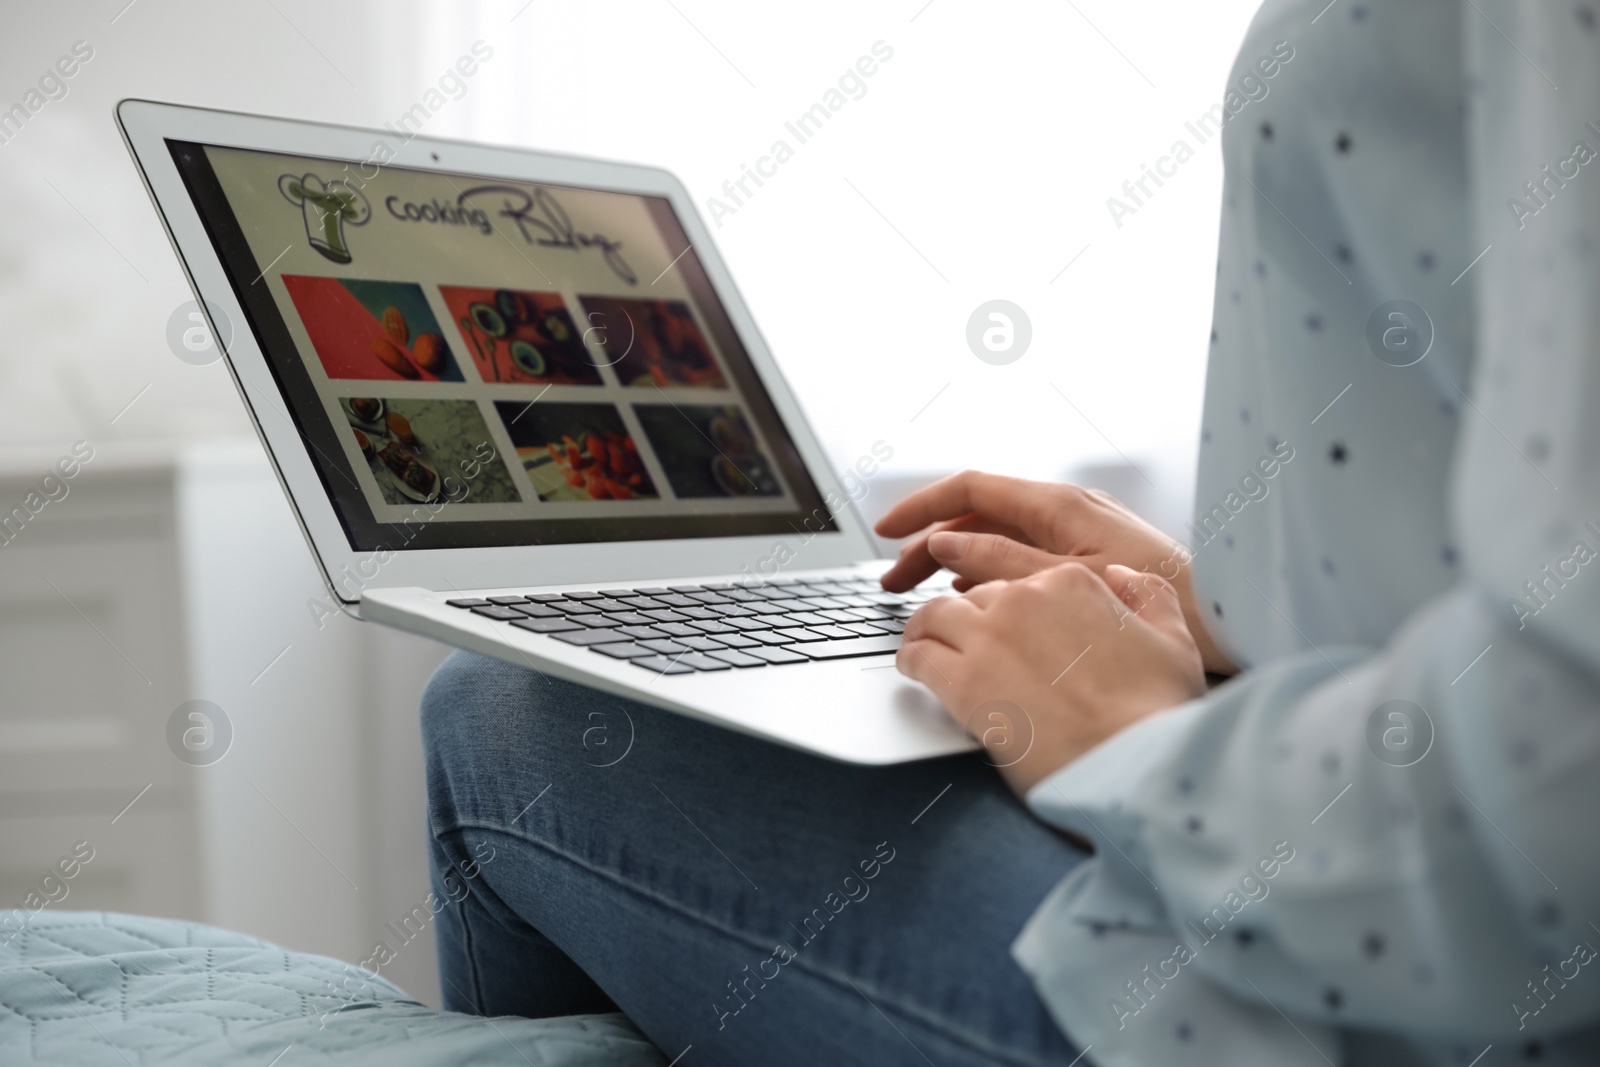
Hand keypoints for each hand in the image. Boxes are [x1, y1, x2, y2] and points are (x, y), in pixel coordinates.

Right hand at [876, 470, 1235, 675]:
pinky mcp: (1089, 561)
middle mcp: (1067, 511)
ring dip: (954, 562)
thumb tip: (946, 546)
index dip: (920, 508)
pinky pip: (1022, 558)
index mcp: (1058, 504)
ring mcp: (1078, 535)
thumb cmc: (1163, 597)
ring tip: (923, 594)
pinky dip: (989, 574)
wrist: (1230, 618)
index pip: (969, 489)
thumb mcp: (1067, 581)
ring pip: (997, 539)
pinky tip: (976, 601)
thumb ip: (1002, 562)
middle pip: (977, 517)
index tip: (885, 533)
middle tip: (893, 583)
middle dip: (928, 544)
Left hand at [897, 562, 1206, 793]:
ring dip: (925, 632)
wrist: (1137, 766)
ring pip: (935, 617)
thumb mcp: (1175, 642)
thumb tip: (1123, 575)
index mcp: (1073, 582)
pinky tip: (912, 670)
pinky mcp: (965, 681)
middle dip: (964, 620)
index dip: (1005, 607)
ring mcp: (990, 636)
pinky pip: (919, 656)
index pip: (1017, 582)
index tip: (1000, 625)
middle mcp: (1025, 598)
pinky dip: (910, 660)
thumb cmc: (1158, 713)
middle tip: (956, 642)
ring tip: (920, 648)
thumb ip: (1149, 597)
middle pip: (973, 598)